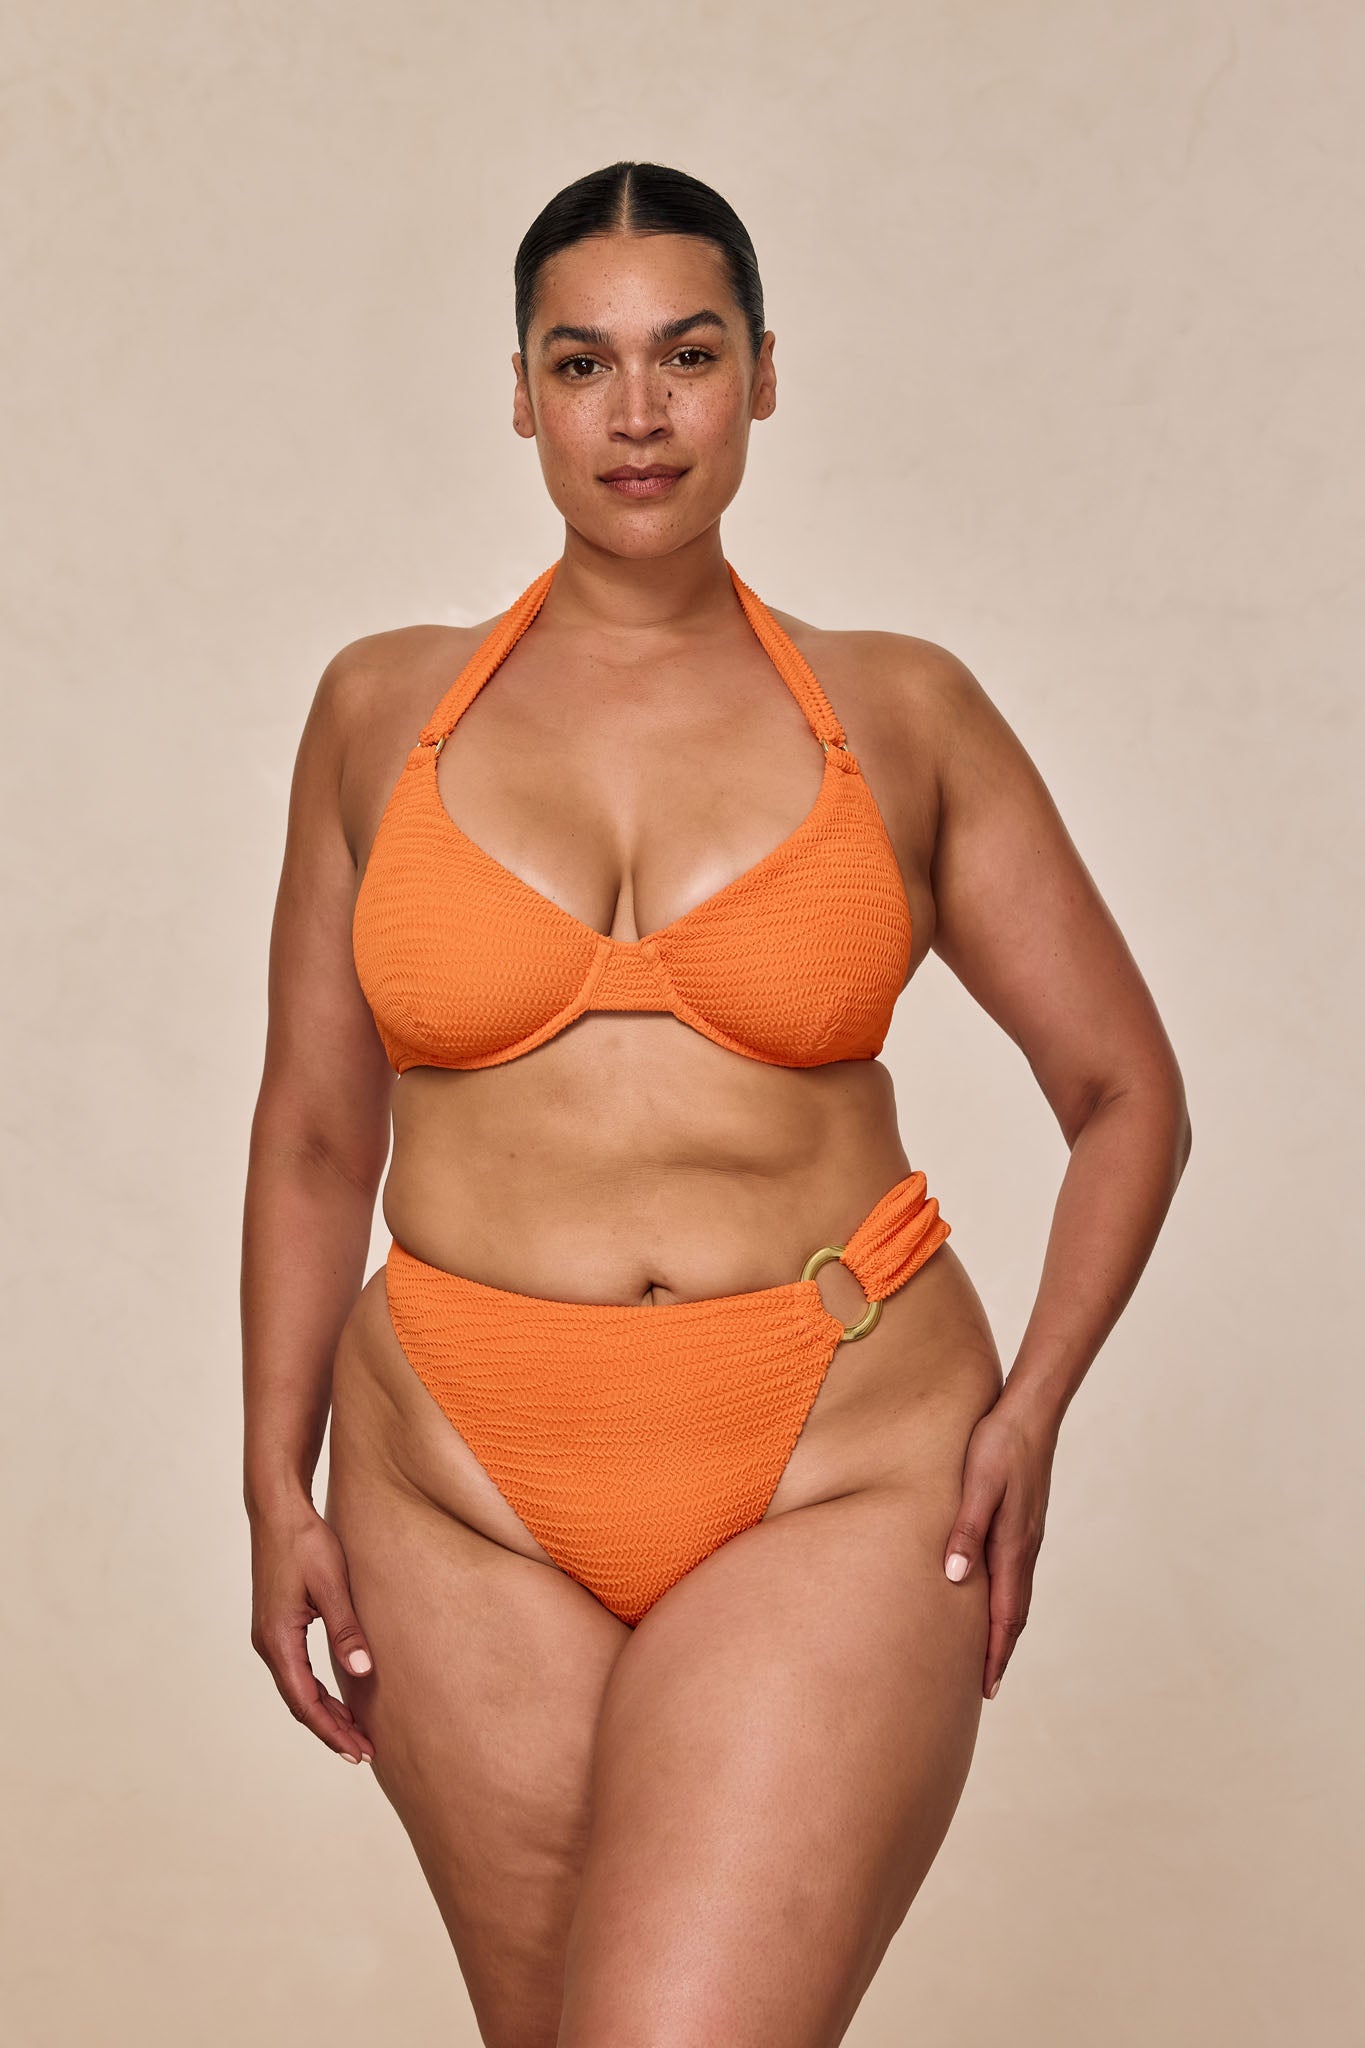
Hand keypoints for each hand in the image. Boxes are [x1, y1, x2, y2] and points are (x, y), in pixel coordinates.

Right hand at [249, 1497, 376, 1764]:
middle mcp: (268, 1644)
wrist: (277, 1510)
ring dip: (324, 1712)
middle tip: (364, 1752)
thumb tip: (363, 1673)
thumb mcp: (332, 1584)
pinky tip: (337, 1697)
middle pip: (300, 1702)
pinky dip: (316, 1692)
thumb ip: (346, 1630)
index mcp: (279, 1639)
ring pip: (297, 1689)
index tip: (360, 1751)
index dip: (333, 1731)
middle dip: (331, 1730)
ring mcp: (269, 1635)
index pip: (306, 1701)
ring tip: (355, 1733)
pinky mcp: (277, 1625)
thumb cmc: (306, 1541)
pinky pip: (296, 1671)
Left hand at [942, 1394, 1057, 1700]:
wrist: (1031, 1411)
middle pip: (1016, 1612)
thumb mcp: (978, 1484)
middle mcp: (1024, 1546)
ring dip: (1004, 1628)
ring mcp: (1027, 1534)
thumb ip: (967, 1530)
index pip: (1005, 1613)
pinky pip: (1015, 1573)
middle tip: (986, 1686)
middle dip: (1000, 1650)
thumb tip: (956, 1579)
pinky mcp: (1023, 1521)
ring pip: (1017, 1594)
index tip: (985, 1687)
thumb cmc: (998, 1443)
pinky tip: (993, 1598)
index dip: (994, 1651)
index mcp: (1013, 1544)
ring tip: (989, 1653)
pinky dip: (1007, 1599)